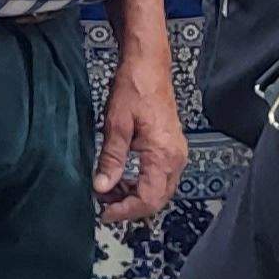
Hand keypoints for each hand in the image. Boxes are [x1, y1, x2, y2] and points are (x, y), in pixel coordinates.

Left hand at [95, 45, 187, 224]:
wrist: (149, 65)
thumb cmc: (135, 87)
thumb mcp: (116, 124)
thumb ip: (111, 159)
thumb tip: (102, 188)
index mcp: (164, 154)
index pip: (148, 199)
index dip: (125, 211)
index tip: (103, 213)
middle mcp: (176, 158)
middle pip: (157, 200)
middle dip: (129, 207)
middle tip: (103, 204)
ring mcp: (176, 153)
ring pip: (159, 191)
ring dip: (134, 196)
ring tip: (108, 190)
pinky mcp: (171, 148)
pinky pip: (159, 177)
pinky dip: (141, 184)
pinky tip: (121, 178)